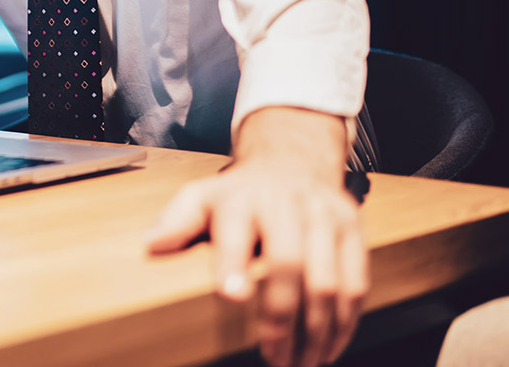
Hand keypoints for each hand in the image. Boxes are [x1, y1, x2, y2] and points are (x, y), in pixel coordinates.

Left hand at [145, 107, 366, 366]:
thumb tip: (152, 245)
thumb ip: (177, 222)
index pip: (237, 232)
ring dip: (317, 330)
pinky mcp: (353, 230)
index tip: (232, 295)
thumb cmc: (239, 194)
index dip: (235, 264)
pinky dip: (345, 322)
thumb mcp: (200, 198)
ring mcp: (324, 216)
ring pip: (329, 280)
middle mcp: (286, 204)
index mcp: (241, 199)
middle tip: (274, 356)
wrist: (290, 160)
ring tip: (301, 362)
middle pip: (289, 263)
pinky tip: (328, 347)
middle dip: (282, 315)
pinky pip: (356, 283)